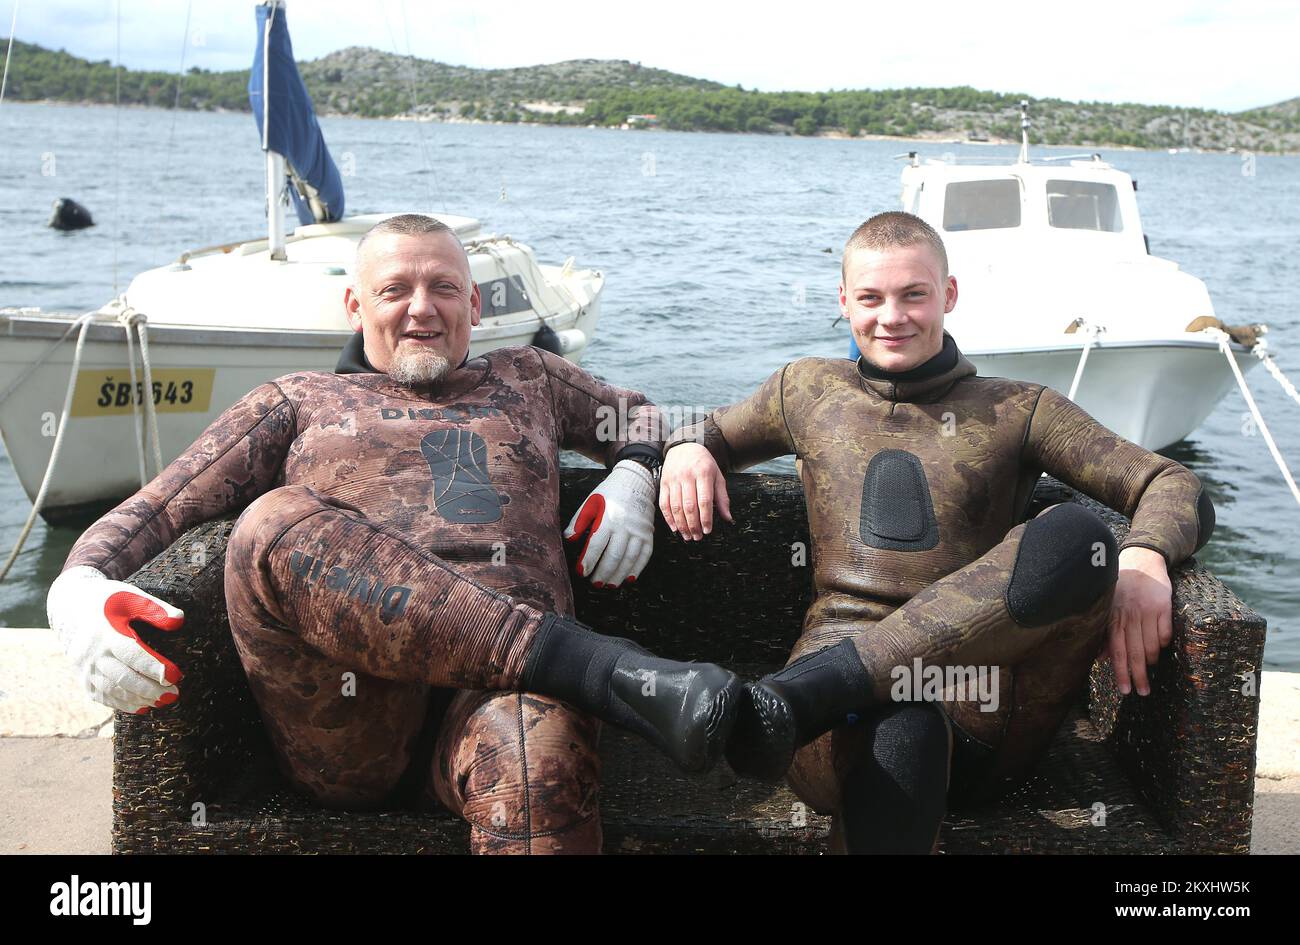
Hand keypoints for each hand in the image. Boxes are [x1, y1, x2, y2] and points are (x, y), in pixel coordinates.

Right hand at [47, 566, 184, 712]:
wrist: (72, 607)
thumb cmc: (110, 601)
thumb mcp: (132, 597)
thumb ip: (155, 609)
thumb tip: (179, 621)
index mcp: (106, 632)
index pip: (133, 654)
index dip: (155, 667)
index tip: (176, 676)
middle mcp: (92, 653)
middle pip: (123, 677)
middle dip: (150, 689)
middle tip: (174, 694)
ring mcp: (84, 668)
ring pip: (112, 690)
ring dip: (138, 699)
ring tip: (161, 702)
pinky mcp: (82, 677)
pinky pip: (101, 696)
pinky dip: (121, 704)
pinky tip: (142, 707)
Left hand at [565, 460, 655, 586]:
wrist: (636, 482)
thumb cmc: (609, 494)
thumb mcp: (590, 503)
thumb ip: (578, 522)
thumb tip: (568, 539)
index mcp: (608, 518)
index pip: (597, 544)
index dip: (588, 560)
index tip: (582, 572)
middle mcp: (625, 526)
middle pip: (614, 555)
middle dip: (604, 572)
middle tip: (595, 584)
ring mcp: (639, 532)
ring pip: (629, 558)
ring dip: (619, 575)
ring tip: (609, 585)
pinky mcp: (648, 535)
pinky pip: (644, 556)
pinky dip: (637, 569)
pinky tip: (628, 579)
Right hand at [658, 443, 732, 540]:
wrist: (684, 446)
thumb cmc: (704, 463)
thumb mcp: (717, 476)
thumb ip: (722, 497)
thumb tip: (727, 517)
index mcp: (703, 473)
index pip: (704, 500)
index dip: (706, 518)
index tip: (708, 530)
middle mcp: (687, 476)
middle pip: (689, 506)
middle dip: (693, 525)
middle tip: (698, 537)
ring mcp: (673, 479)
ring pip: (676, 506)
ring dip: (681, 524)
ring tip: (687, 536)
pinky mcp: (664, 483)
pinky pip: (664, 503)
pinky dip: (668, 518)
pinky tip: (674, 527)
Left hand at [1107, 547, 1172, 695]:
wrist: (1142, 562)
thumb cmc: (1122, 590)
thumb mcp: (1110, 609)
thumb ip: (1106, 634)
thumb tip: (1100, 659)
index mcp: (1114, 619)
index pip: (1117, 651)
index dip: (1121, 672)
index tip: (1125, 691)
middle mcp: (1129, 616)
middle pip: (1135, 653)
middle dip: (1138, 676)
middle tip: (1143, 693)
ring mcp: (1147, 611)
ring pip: (1151, 645)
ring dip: (1151, 660)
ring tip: (1150, 667)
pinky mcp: (1163, 606)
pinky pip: (1165, 632)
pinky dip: (1163, 642)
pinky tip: (1160, 646)